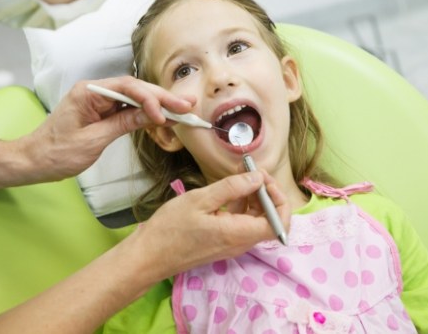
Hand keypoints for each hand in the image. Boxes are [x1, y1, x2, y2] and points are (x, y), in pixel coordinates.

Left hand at [20, 77, 194, 181]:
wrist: (33, 161)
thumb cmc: (55, 153)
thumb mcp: (92, 141)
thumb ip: (122, 124)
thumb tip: (150, 116)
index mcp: (88, 92)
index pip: (127, 88)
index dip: (149, 100)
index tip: (164, 115)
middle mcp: (95, 91)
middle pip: (135, 89)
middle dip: (162, 99)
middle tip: (187, 106)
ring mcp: (99, 101)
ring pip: (135, 98)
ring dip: (159, 105)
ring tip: (183, 110)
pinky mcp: (102, 112)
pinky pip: (129, 109)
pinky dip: (146, 114)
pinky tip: (164, 118)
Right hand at [132, 171, 290, 281]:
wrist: (148, 256)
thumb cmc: (170, 229)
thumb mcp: (199, 200)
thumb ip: (231, 188)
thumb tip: (258, 178)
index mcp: (237, 234)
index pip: (278, 223)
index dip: (278, 199)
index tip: (264, 179)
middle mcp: (239, 242)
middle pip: (269, 219)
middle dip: (266, 193)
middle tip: (253, 172)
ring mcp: (231, 243)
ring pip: (255, 219)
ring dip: (253, 196)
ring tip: (240, 174)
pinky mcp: (222, 241)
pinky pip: (240, 222)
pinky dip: (239, 204)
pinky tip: (228, 188)